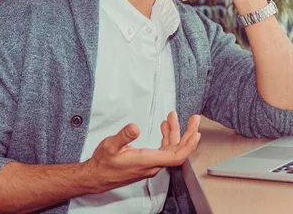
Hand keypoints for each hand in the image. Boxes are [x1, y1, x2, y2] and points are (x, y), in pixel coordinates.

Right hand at [84, 111, 200, 193]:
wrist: (96, 176)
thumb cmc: (104, 163)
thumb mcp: (110, 146)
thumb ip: (123, 136)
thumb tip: (135, 127)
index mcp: (148, 161)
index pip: (177, 157)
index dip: (189, 145)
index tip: (196, 132)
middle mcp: (153, 164)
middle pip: (178, 150)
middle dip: (187, 133)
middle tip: (194, 118)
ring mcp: (151, 164)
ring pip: (170, 148)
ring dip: (175, 132)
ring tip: (173, 116)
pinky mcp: (148, 162)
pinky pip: (163, 150)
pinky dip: (167, 137)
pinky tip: (164, 127)